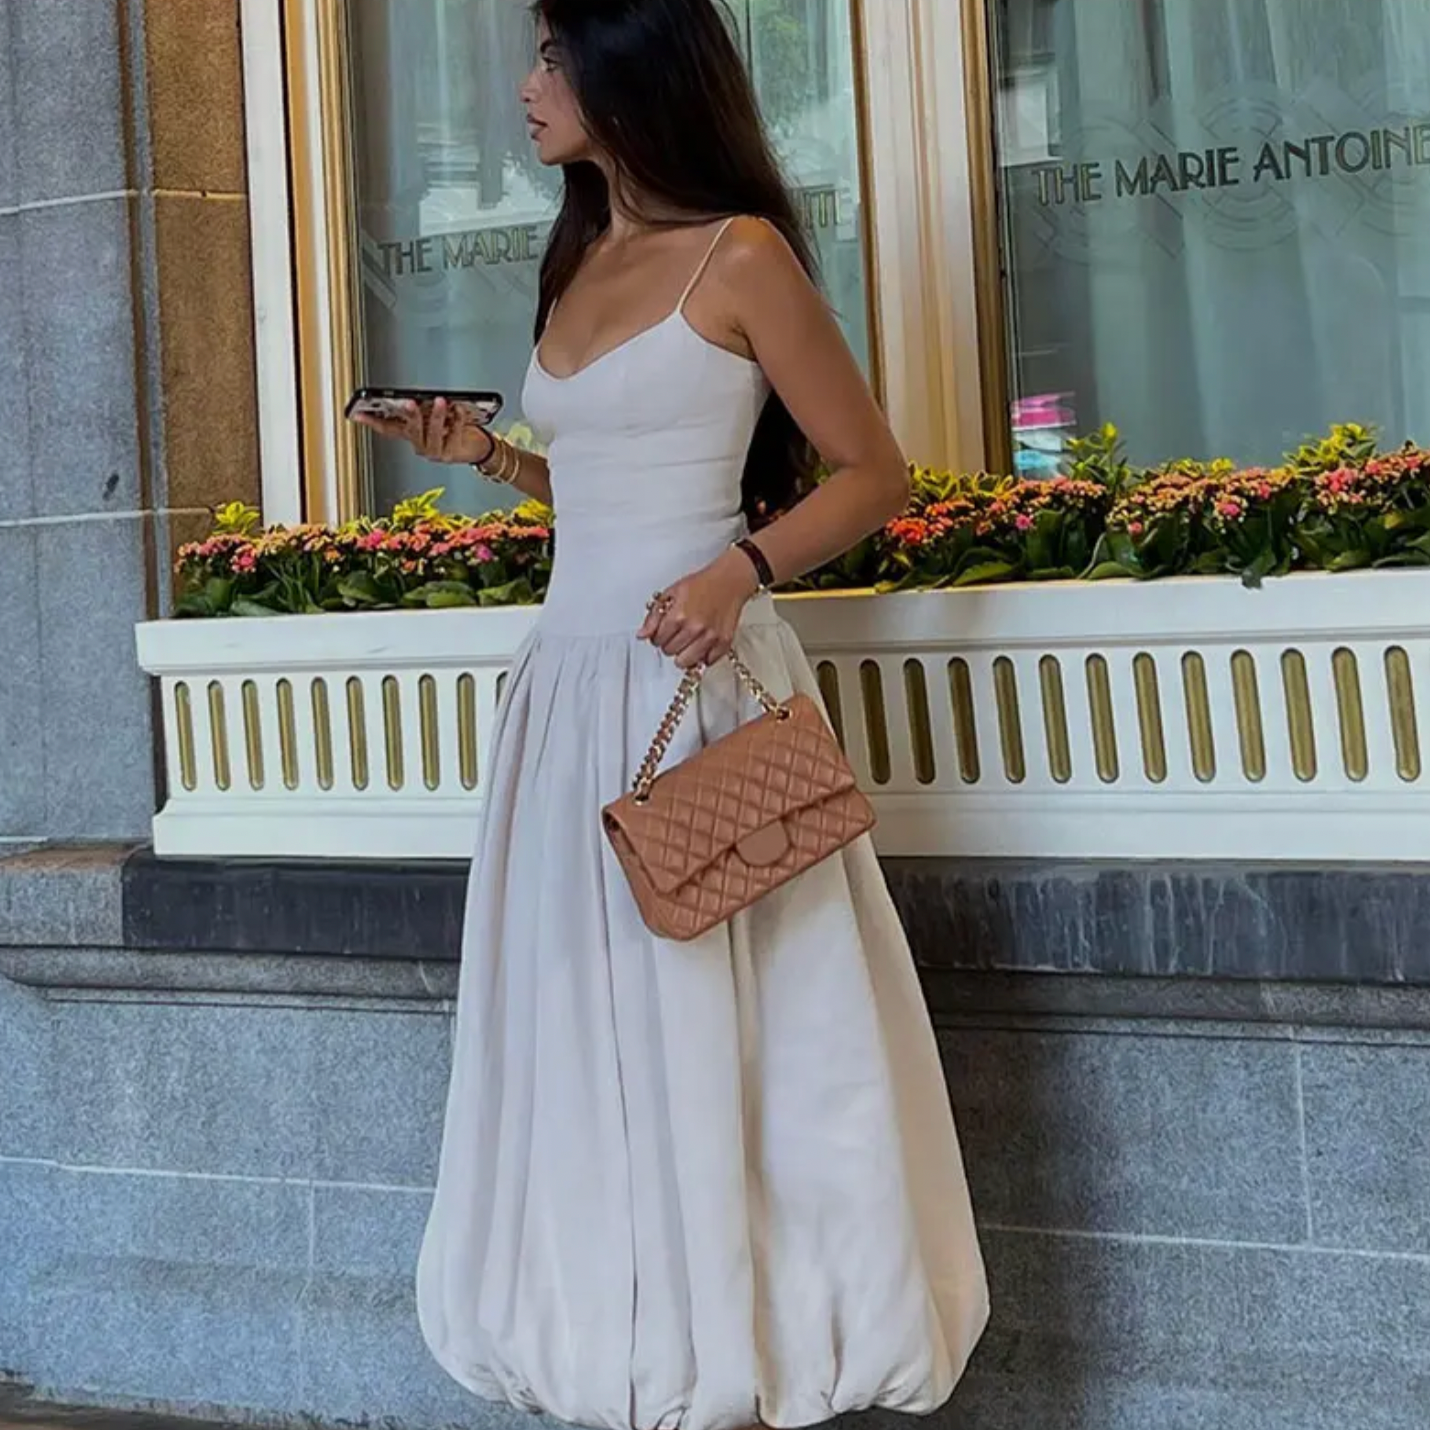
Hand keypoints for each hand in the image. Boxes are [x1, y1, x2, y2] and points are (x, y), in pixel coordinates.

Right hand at [351, 398, 493, 466]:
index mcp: (412, 434)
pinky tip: (459, 408)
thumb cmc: (455, 429)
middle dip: (409, 415)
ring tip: (440, 401)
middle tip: (408, 402)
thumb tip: (420, 396)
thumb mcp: (435, 416)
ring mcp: (434, 452)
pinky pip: (453, 434)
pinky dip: (457, 418)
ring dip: (436, 416)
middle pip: (410, 430)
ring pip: (432, 434)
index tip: (358, 413)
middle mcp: (420, 445)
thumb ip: (425, 408)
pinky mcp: (450, 454)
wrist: (478, 448)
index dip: (371, 422)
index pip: (387, 428)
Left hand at [638, 548, 760, 669]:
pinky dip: (703, 656)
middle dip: (669, 644)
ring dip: (683, 653)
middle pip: (669, 652)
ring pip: (685, 662)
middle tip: (677, 633)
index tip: (663, 631)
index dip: (658, 636)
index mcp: (678, 616)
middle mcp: (694, 629)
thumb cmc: (701, 585)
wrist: (729, 582)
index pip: (657, 641)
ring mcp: (710, 638)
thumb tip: (642, 635)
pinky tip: (702, 643)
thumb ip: (654, 617)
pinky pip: (707, 662)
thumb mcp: (671, 594)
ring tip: (687, 641)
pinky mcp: (724, 643)